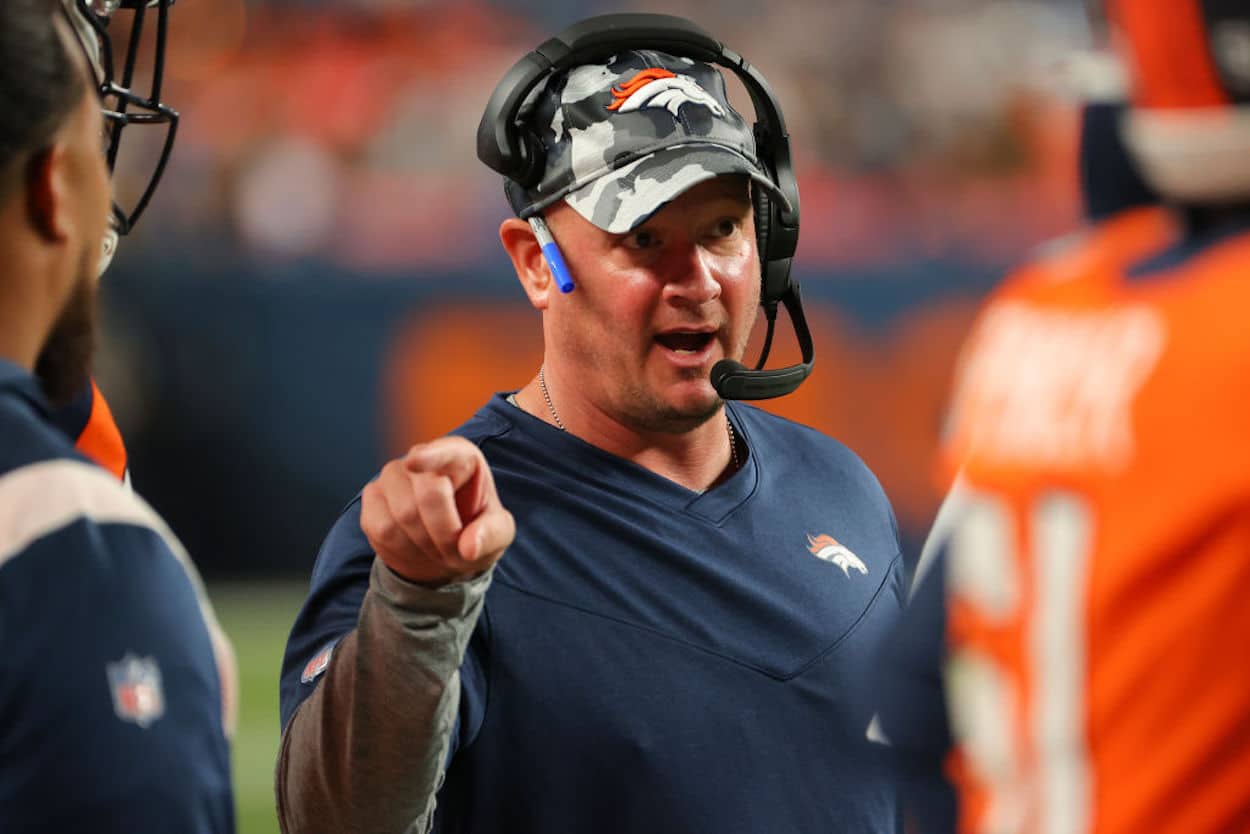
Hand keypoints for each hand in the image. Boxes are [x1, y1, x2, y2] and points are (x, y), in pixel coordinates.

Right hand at [360, 437, 515, 585]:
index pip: (444, 452)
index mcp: (460, 455)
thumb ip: (491, 535)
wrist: (444, 547)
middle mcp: (422, 456)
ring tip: (437, 548)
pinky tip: (414, 547)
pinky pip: (380, 528)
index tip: (415, 462)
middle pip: (427, 496)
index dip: (430, 457)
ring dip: (423, 544)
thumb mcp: (499, 533)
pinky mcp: (372, 497)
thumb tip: (469, 547)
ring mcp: (392, 475)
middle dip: (445, 534)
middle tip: (455, 550)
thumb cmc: (475, 530)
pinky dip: (400, 548)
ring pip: (401, 516)